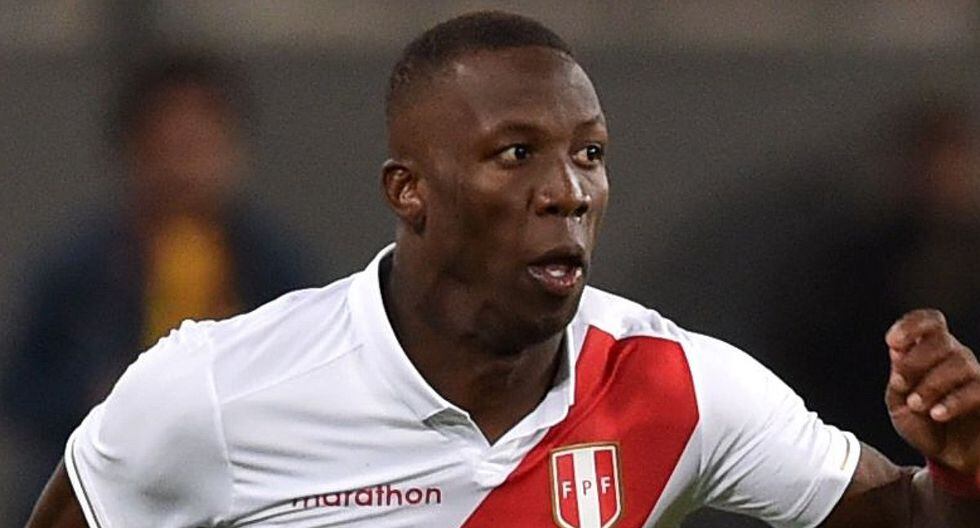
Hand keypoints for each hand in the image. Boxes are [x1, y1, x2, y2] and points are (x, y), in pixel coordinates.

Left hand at [886, 309, 979, 476]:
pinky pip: (976, 389)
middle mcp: (956, 357)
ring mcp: (975, 376)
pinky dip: (952, 401)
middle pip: (942, 340)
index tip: (891, 342)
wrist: (948, 457)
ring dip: (931, 384)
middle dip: (915, 361)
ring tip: (916, 405)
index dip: (911, 325)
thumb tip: (898, 351)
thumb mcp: (898, 403)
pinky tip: (936, 414)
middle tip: (899, 384)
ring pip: (959, 363)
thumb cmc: (922, 424)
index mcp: (930, 352)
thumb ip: (898, 377)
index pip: (929, 322)